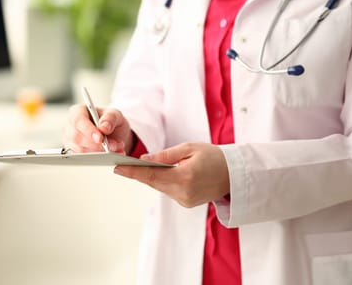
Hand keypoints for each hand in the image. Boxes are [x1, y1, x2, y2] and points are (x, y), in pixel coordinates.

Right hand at [64, 104, 134, 153]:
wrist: (115, 134)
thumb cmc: (110, 121)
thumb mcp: (115, 114)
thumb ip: (110, 118)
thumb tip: (103, 127)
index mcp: (78, 112)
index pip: (78, 120)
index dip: (88, 130)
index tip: (100, 138)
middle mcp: (71, 126)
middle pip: (77, 137)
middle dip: (97, 144)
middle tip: (112, 145)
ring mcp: (71, 141)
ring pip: (81, 150)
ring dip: (100, 152)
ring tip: (116, 148)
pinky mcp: (76, 153)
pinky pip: (85, 159)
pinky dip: (100, 158)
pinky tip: (112, 154)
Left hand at [114, 142, 229, 207]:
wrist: (234, 174)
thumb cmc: (214, 157)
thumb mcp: (189, 148)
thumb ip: (165, 155)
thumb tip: (144, 159)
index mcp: (185, 177)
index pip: (151, 174)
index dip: (132, 172)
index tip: (116, 168)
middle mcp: (183, 192)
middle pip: (153, 182)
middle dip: (137, 173)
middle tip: (120, 165)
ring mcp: (185, 200)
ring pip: (159, 187)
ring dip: (150, 177)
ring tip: (136, 167)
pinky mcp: (187, 203)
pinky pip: (168, 190)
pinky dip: (162, 182)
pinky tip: (158, 174)